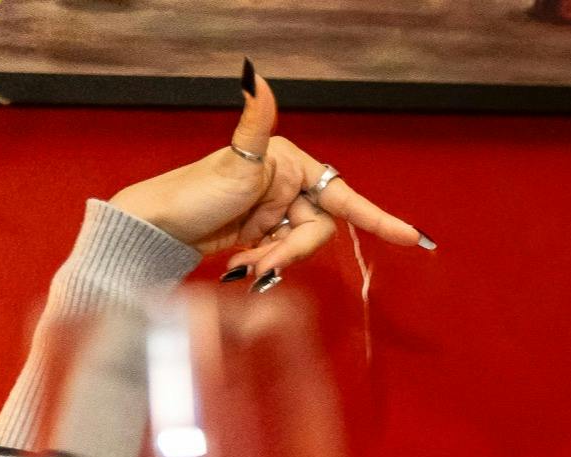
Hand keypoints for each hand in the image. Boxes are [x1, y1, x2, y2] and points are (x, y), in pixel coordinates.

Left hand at [107, 66, 429, 280]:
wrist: (158, 227)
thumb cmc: (194, 190)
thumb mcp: (234, 160)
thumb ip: (254, 121)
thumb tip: (258, 78)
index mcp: (289, 165)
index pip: (343, 197)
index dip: (378, 219)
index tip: (412, 238)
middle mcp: (287, 186)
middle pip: (318, 230)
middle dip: (293, 250)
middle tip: (263, 263)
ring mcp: (275, 212)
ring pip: (300, 246)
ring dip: (276, 259)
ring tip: (245, 264)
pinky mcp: (263, 234)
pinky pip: (282, 254)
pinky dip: (265, 262)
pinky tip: (241, 262)